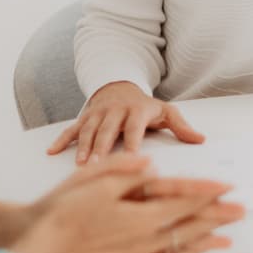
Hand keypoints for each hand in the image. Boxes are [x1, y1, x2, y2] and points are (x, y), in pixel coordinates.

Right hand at [17, 154, 244, 252]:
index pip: (184, 201)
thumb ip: (128, 171)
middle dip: (217, 218)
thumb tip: (152, 167)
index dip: (207, 193)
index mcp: (141, 215)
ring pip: (181, 249)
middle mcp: (145, 240)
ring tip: (227, 240)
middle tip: (240, 212)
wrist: (40, 242)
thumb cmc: (65, 209)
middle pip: (190, 227)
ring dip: (206, 242)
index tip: (228, 188)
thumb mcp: (97, 178)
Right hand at [46, 81, 204, 163]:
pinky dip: (61, 139)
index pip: (134, 129)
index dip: (133, 144)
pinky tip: (51, 151)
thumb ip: (181, 126)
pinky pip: (71, 128)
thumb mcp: (165, 111)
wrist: (119, 85)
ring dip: (83, 147)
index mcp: (136, 112)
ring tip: (80, 165)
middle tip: (98, 167)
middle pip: (108, 131)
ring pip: (89, 131)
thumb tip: (201, 140)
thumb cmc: (144, 106)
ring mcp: (97, 114)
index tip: (133, 161)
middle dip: (102, 148)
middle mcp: (115, 112)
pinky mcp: (84, 117)